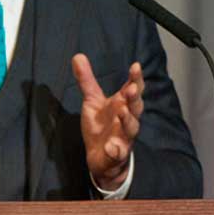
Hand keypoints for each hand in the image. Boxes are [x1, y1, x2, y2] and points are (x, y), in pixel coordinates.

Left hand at [71, 54, 143, 190]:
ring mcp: (123, 137)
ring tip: (121, 112)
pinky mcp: (116, 154)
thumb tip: (77, 56)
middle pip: (136, 107)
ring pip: (131, 129)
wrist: (101, 157)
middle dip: (134, 98)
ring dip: (128, 120)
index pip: (133, 89)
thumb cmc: (101, 126)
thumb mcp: (92, 100)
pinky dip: (116, 149)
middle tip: (130, 89)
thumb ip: (87, 80)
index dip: (135, 78)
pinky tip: (111, 147)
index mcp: (122, 104)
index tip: (135, 66)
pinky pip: (118, 152)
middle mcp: (126, 120)